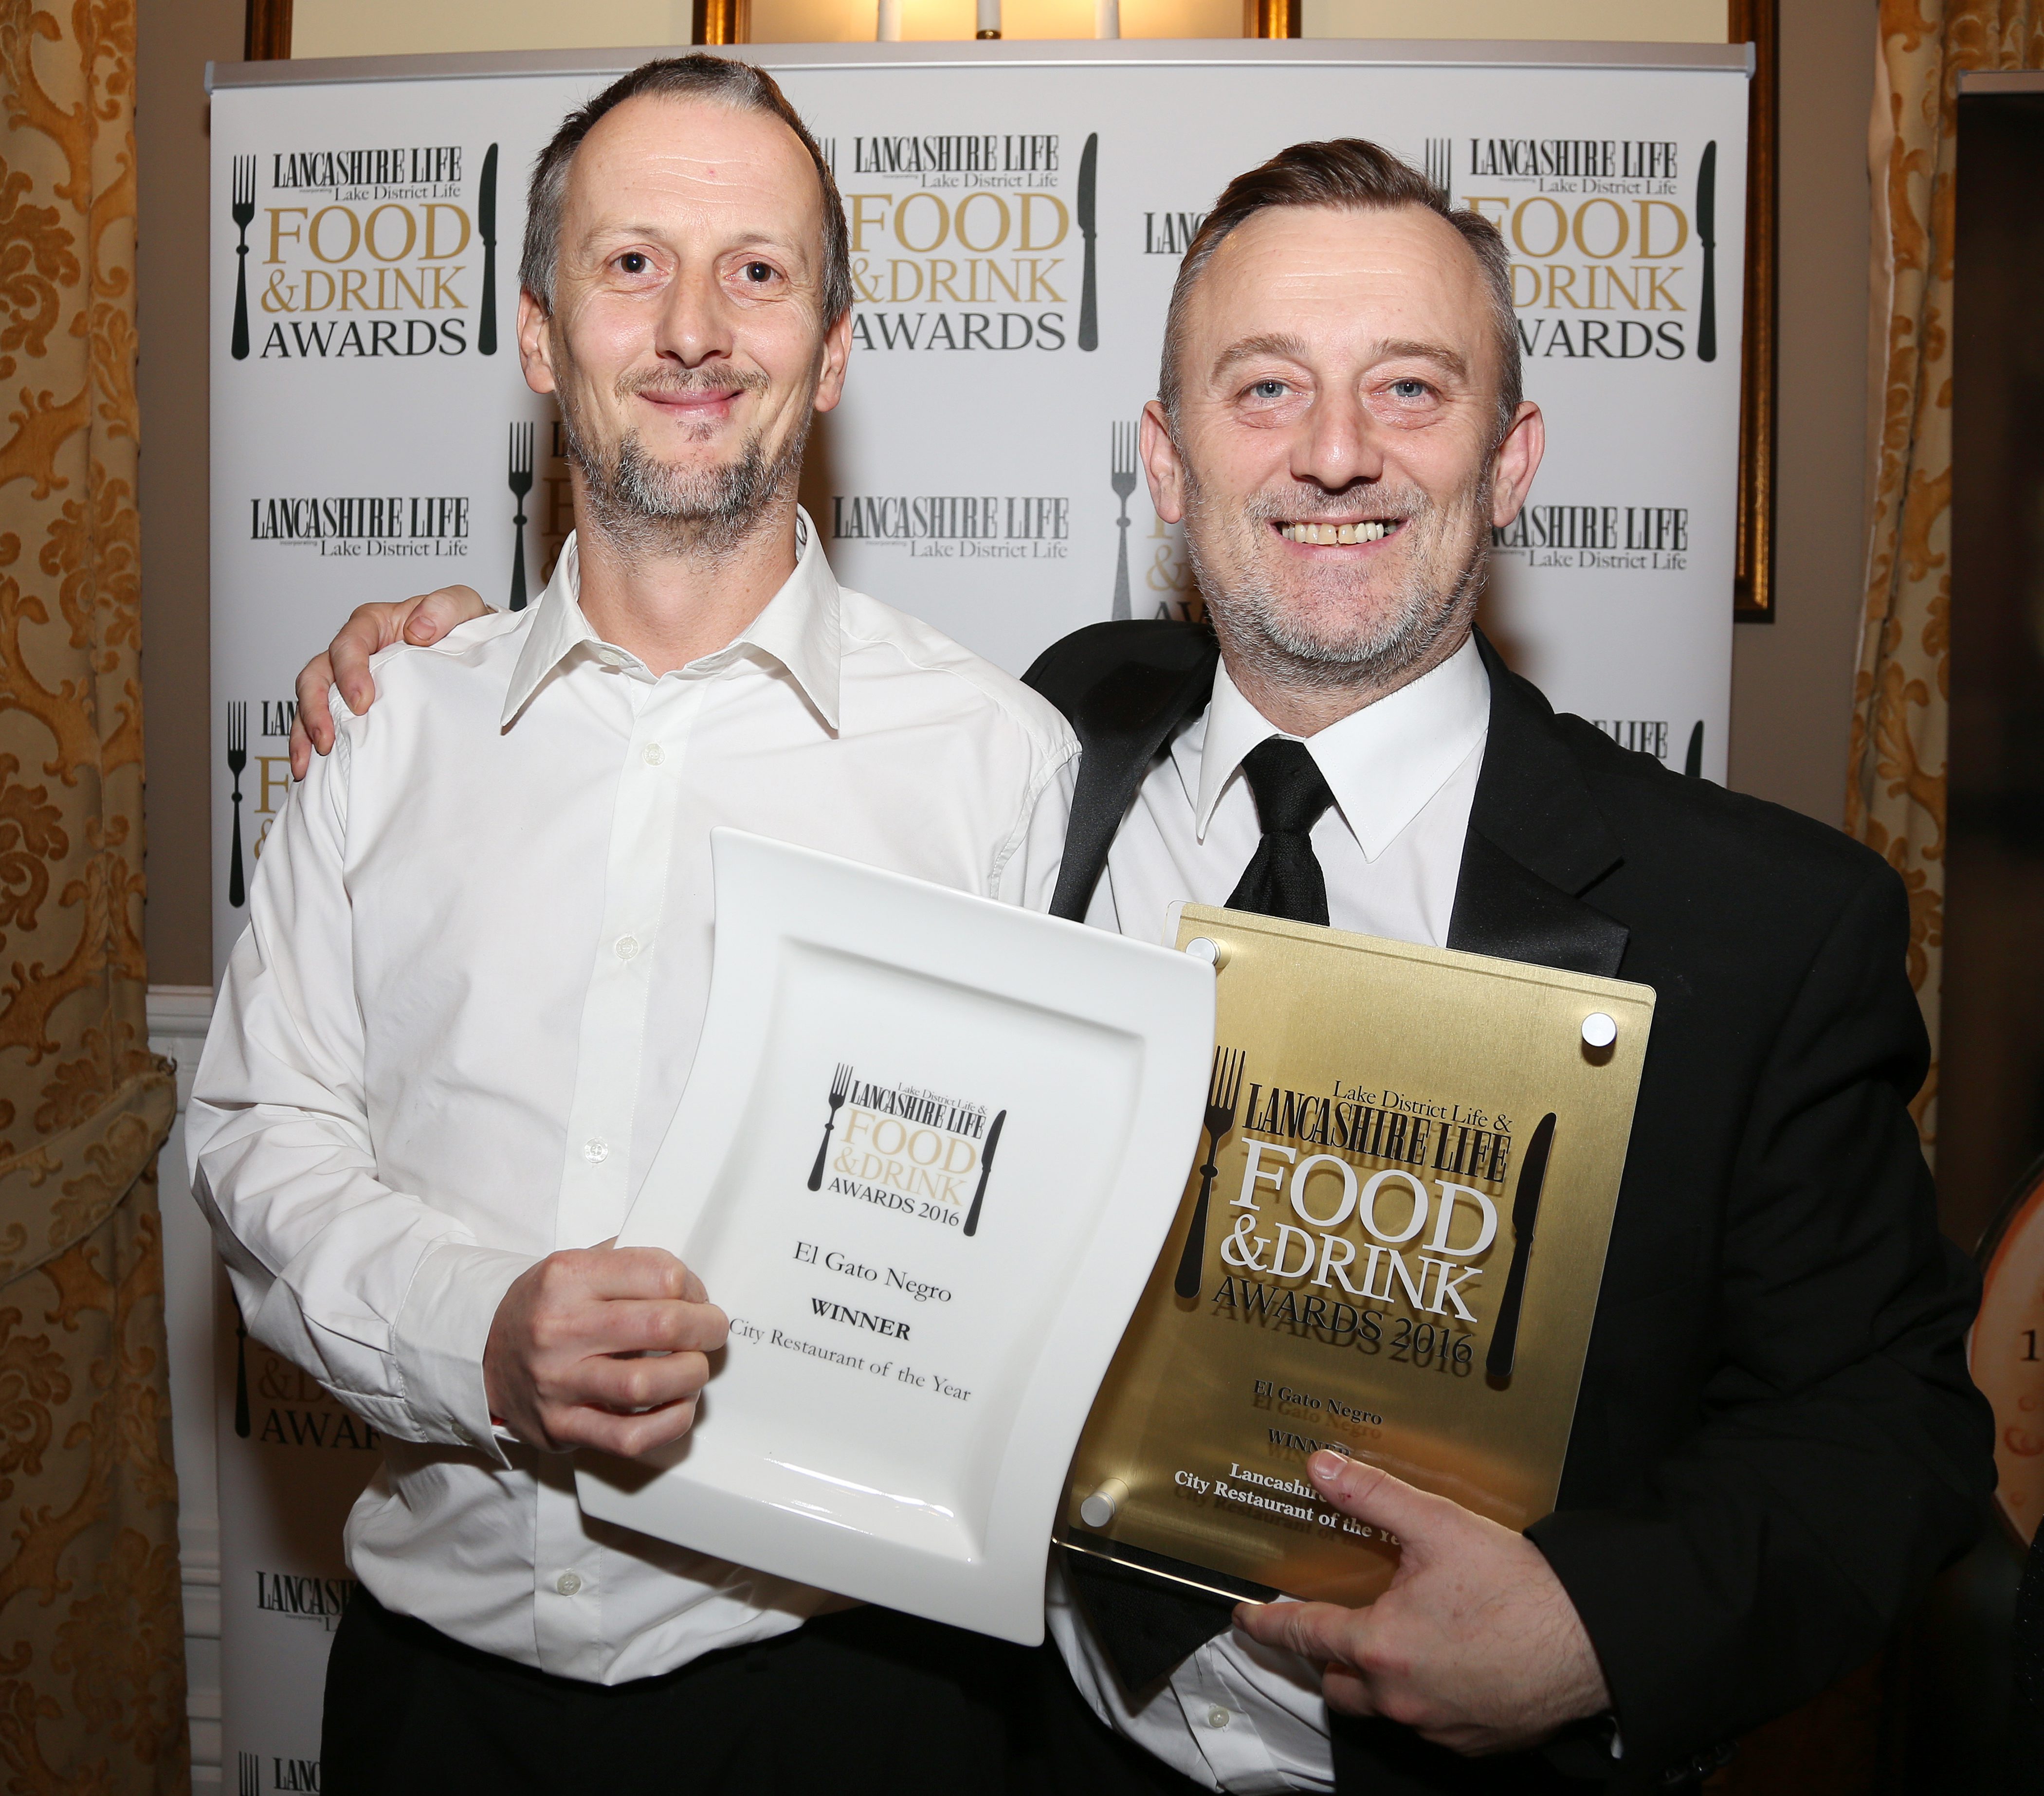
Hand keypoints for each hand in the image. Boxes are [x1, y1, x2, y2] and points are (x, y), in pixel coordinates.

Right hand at [288, 583, 491, 775]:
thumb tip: (418, 630)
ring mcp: (350, 679)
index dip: (349, 671)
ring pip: (312, 702)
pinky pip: (326, 722)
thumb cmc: (462, 623)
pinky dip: (312, 744)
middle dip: (314, 707)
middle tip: (326, 739)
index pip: (348, 644)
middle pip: (317, 675)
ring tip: (305, 764)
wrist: (473, 647)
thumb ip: (443, 608)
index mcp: (373, 624)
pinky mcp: (355, 706)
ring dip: (305, 732)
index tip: (362, 701)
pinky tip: (310, 770)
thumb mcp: (462, 605)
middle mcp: (355, 651)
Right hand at [482, 1243, 728, 1456]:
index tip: (695, 1297)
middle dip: (706, 1328)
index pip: (659, 1273)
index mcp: (568, 1277)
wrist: (483, 1353)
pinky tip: (678, 1406)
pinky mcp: (560, 1426)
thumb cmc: (544, 1306)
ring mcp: (558, 1382)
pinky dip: (669, 1423)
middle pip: (662, 1325)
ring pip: (647, 1384)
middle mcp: (560, 1329)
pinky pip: (629, 1436)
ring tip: (694, 1368)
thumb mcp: (575, 1263)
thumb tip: (689, 1279)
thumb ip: (628, 1261)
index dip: (693, 1286)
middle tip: (712, 1330)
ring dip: (690, 1376)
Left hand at [1232, 1451, 1610, 1756]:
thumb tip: (1322, 1468)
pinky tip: (1445, 1662)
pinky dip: (1423, 1696)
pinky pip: (1427, 1723)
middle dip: (1327, 1656)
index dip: (1267, 1625)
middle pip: (1336, 1682)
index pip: (1302, 1635)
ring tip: (1394, 1639)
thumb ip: (1372, 1496)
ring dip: (1375, 1677)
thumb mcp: (1437, 1526)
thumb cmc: (1518, 1588)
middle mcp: (1399, 1697)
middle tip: (1332, 1624)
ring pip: (1381, 1707)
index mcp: (1379, 1646)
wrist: (1592, 1641)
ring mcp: (1436, 1727)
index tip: (1246, 1619)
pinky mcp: (1473, 1742)